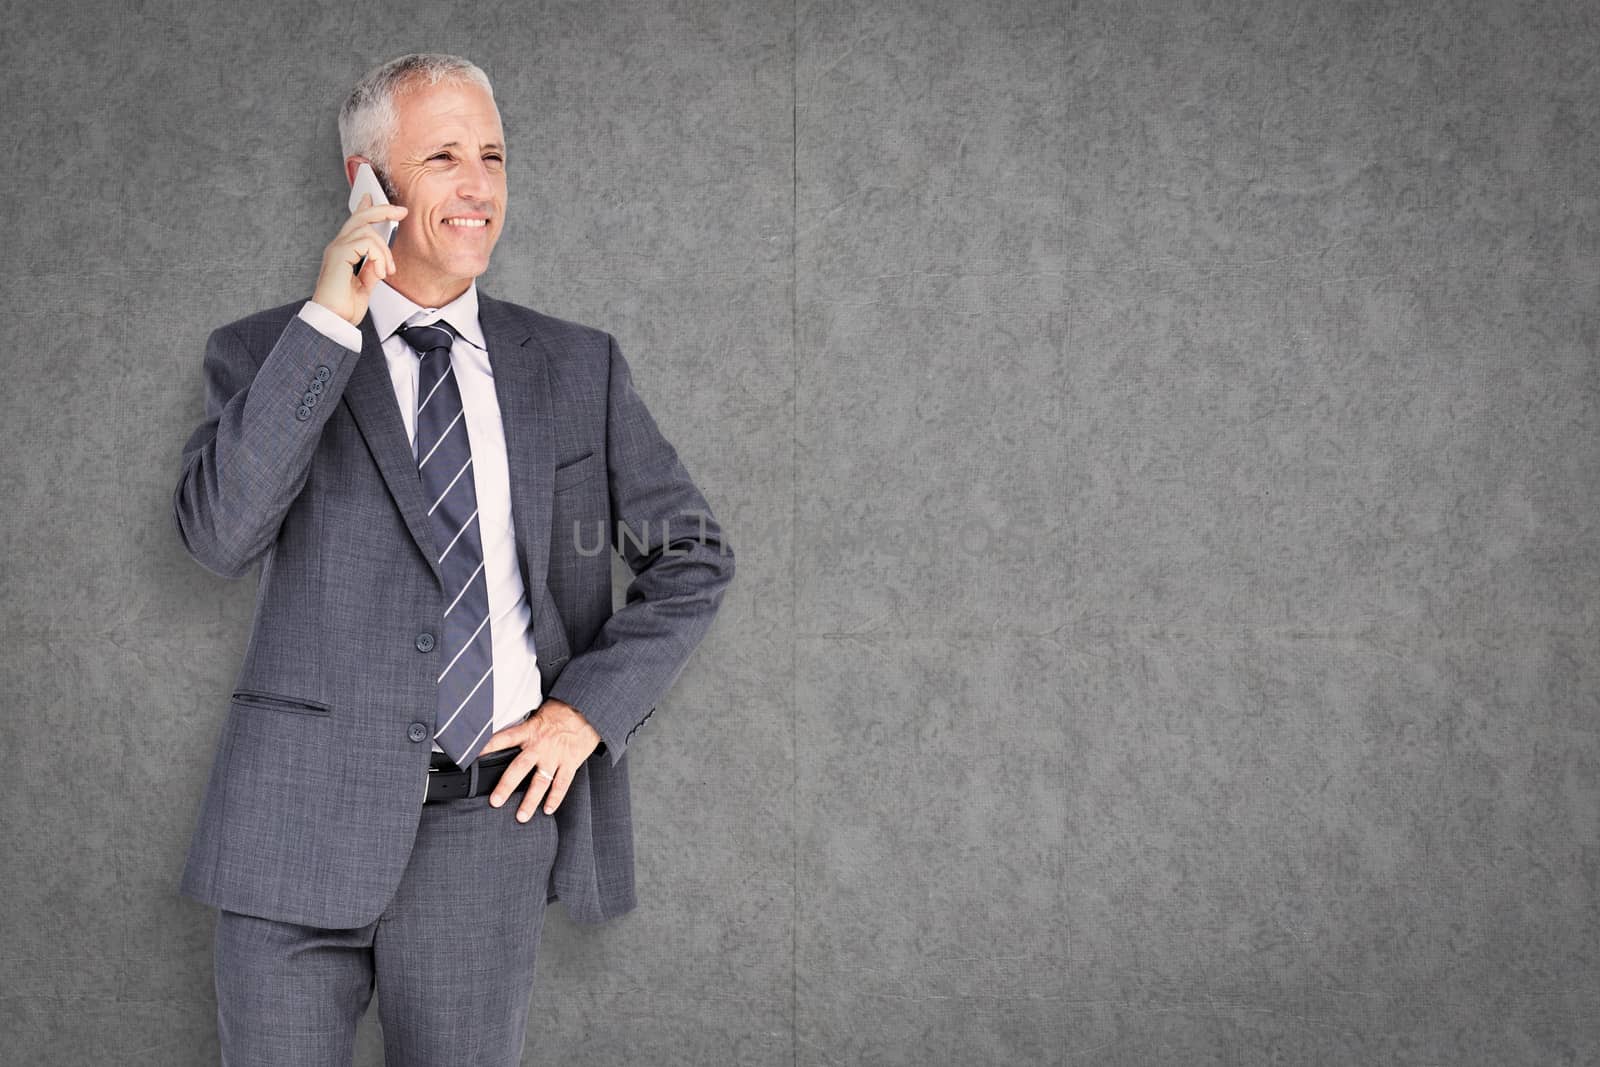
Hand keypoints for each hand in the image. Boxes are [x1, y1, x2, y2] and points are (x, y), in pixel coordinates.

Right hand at [311, 193, 407, 325]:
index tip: (379, 200)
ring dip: (384, 251)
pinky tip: (380, 272)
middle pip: (360, 217)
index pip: (355, 223)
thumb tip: (381, 260)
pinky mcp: (339, 255)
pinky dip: (379, 256)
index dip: (366, 208)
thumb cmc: (344, 308)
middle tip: (401, 212)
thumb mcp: (365, 286)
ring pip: (367, 231)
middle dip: (383, 210)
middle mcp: (338, 247)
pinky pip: (366, 243)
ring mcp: (337, 249)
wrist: (334, 321)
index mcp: (343, 252)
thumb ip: (371, 270)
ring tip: (387, 270)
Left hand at [478, 699, 601, 820]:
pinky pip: (562, 783)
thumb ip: (527, 726)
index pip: (503, 739)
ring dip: (531, 800)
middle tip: (495, 801)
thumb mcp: (541, 712)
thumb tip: (512, 735)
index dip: (487, 748)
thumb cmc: (564, 710)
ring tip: (522, 816)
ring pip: (541, 781)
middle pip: (519, 768)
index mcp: (530, 730)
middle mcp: (540, 745)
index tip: (473, 759)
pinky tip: (548, 809)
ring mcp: (556, 756)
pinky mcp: (571, 762)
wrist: (589, 710)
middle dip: (506, 786)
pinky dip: (555, 798)